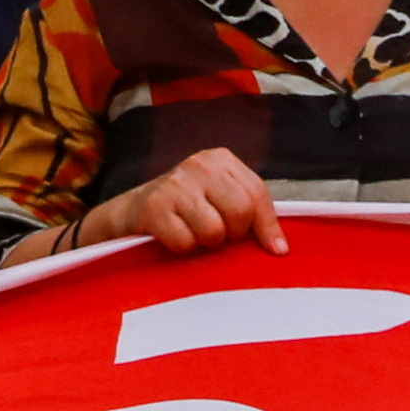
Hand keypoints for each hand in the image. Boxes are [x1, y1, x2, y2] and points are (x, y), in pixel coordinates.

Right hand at [82, 146, 287, 258]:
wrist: (129, 214)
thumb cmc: (185, 212)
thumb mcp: (219, 201)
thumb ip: (250, 213)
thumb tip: (281, 249)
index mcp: (221, 159)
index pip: (257, 193)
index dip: (268, 227)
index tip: (275, 251)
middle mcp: (200, 164)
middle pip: (240, 212)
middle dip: (232, 234)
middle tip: (215, 235)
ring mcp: (175, 183)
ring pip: (214, 231)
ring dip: (205, 244)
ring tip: (192, 234)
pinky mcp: (153, 206)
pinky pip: (186, 243)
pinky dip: (182, 249)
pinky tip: (171, 237)